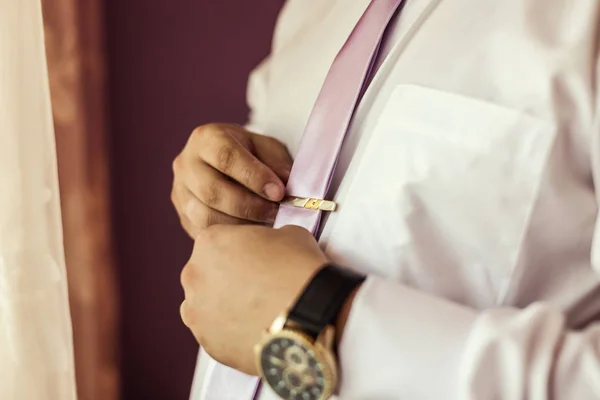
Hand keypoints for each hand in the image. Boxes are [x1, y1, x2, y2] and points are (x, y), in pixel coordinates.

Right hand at [171, 123, 292, 237]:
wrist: (229, 164)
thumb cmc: (252, 154)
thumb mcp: (268, 149)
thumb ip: (277, 164)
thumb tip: (286, 188)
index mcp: (206, 138)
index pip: (226, 157)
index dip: (254, 177)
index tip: (278, 192)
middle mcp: (186, 163)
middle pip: (211, 191)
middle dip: (249, 206)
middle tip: (275, 213)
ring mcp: (180, 191)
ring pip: (205, 216)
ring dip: (240, 225)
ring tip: (265, 225)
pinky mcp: (183, 216)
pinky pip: (203, 232)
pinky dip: (230, 236)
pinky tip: (250, 234)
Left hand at [179, 224, 327, 374]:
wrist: (309, 318)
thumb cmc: (299, 272)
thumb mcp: (290, 234)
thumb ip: (269, 238)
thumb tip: (272, 248)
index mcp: (210, 242)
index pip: (219, 240)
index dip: (242, 249)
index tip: (256, 258)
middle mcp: (194, 276)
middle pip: (207, 273)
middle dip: (228, 278)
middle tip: (259, 285)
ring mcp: (197, 312)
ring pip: (207, 306)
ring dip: (226, 306)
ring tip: (258, 311)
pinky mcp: (208, 343)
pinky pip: (217, 334)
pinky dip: (232, 332)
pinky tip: (257, 329)